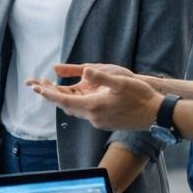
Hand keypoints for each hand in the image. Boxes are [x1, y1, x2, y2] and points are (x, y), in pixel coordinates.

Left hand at [27, 64, 160, 131]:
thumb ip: (101, 77)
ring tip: (51, 87)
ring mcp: (99, 121)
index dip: (49, 94)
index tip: (35, 88)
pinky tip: (75, 95)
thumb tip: (86, 71)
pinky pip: (84, 112)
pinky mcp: (105, 122)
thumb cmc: (141, 96)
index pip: (64, 101)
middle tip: (37, 84)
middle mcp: (93, 117)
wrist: (156, 115)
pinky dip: (74, 103)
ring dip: (62, 99)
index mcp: (94, 106)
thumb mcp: (121, 82)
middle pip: (66, 106)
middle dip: (51, 95)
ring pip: (75, 110)